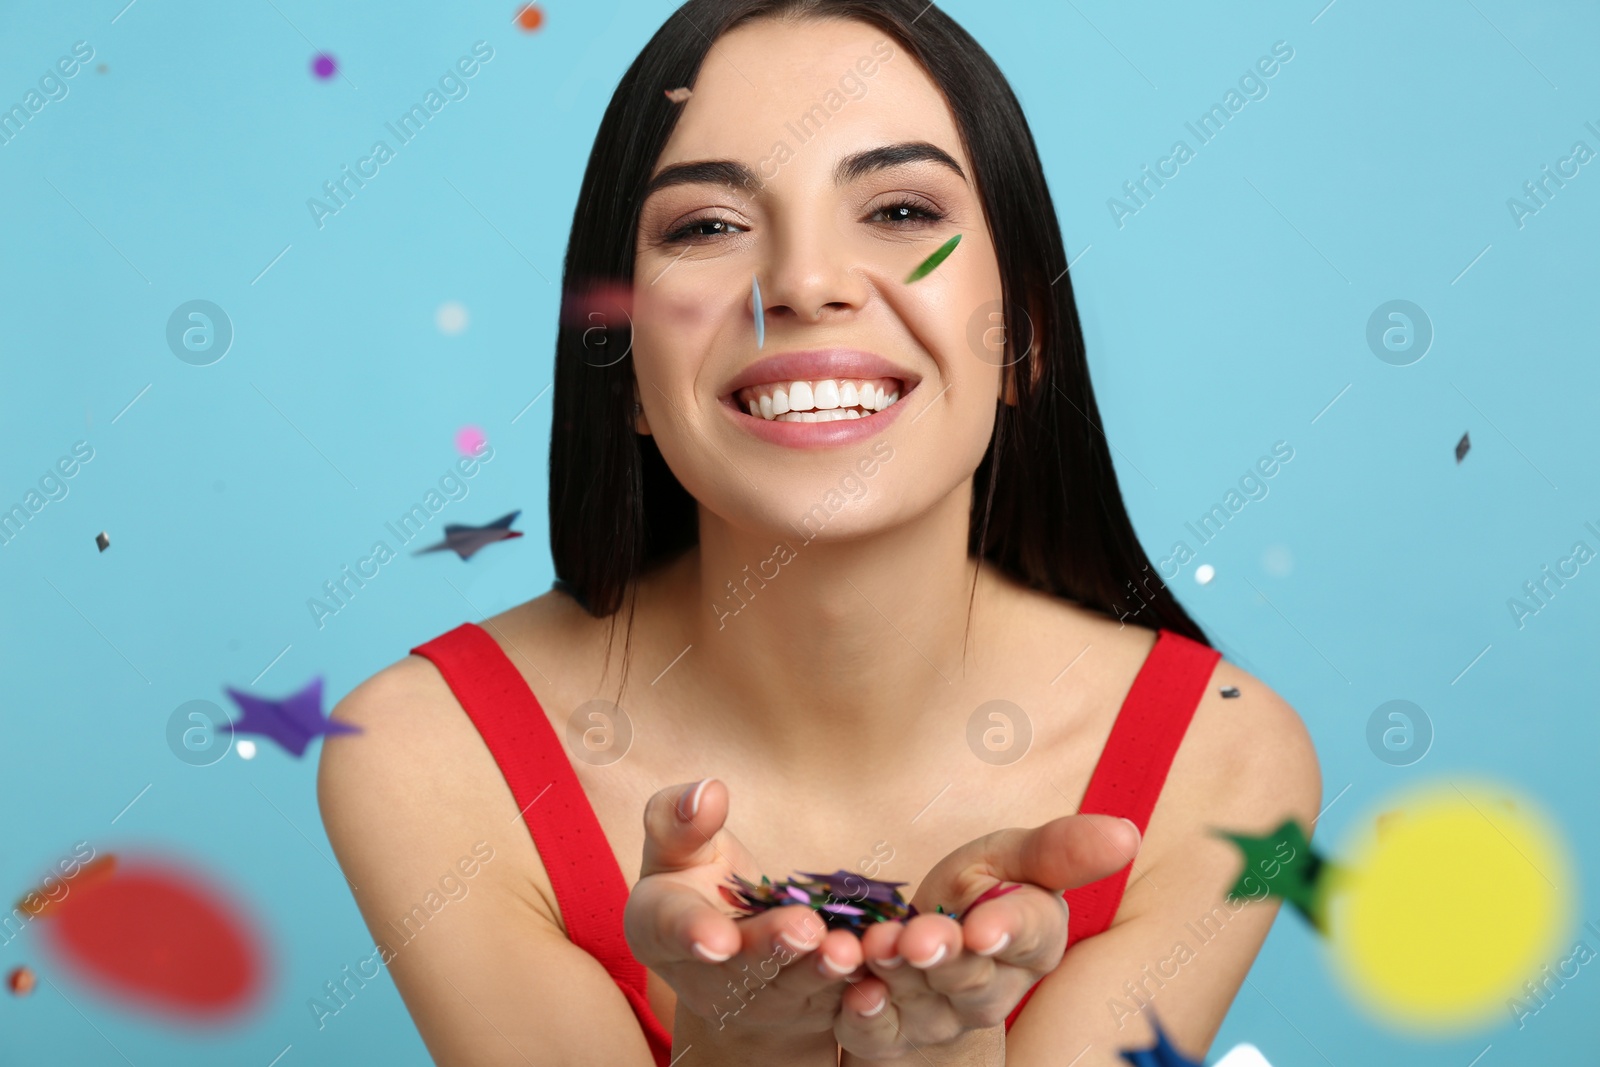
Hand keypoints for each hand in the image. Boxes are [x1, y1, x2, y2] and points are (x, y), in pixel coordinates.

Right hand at [624, 778, 864, 1046]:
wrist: (727, 949)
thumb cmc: (694, 884)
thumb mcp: (677, 848)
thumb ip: (681, 822)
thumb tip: (710, 791)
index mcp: (661, 929)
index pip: (672, 929)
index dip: (693, 934)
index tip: (717, 940)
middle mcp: (706, 977)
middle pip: (741, 967)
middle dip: (774, 948)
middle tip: (804, 929)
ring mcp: (757, 1000)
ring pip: (791, 988)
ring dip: (820, 971)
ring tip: (846, 950)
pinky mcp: (805, 1008)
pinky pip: (833, 1001)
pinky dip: (857, 991)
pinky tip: (880, 971)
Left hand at [833, 813, 1141, 1060]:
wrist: (926, 953)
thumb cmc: (978, 895)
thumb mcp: (1012, 858)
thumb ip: (1058, 850)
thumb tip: (1127, 832)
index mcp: (1032, 940)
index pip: (1028, 935)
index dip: (1006, 930)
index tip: (984, 927)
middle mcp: (992, 988)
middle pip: (971, 977)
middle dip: (945, 956)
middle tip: (920, 937)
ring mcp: (941, 1017)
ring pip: (922, 1002)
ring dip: (897, 976)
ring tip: (876, 947)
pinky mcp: (891, 1033)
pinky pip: (877, 1031)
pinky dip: (863, 1013)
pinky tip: (852, 992)